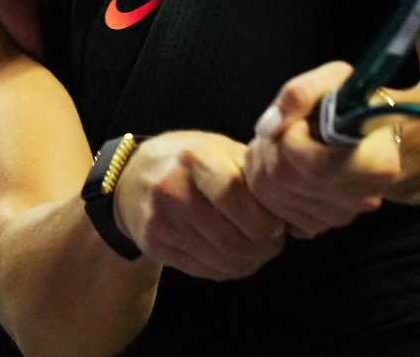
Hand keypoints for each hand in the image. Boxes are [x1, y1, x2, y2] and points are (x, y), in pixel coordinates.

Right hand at [112, 130, 286, 280]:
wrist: (132, 178)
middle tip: (273, 242)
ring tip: (258, 250)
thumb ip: (251, 175)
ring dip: (249, 262)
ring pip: (222, 260)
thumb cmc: (189, 161)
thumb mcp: (219, 150)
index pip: (239, 200)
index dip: (266, 219)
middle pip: (234, 238)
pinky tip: (233, 256)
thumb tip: (287, 208)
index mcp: (196, 160)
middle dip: (264, 247)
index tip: (277, 222)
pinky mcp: (155, 246)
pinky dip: (227, 269)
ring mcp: (161, 221)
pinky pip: (204, 270)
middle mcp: (174, 190)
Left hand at [243, 61, 400, 239]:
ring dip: (265, 162)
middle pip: (283, 179)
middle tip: (288, 128)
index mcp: (377, 165)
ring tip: (287, 143)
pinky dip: (269, 185)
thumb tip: (268, 128)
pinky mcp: (317, 226)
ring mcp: (338, 217)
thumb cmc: (352, 104)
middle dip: (272, 147)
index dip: (294, 138)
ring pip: (270, 195)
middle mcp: (360, 200)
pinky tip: (288, 166)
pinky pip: (272, 210)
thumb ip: (299, 94)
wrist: (366, 135)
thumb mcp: (333, 79)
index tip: (303, 121)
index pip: (314, 166)